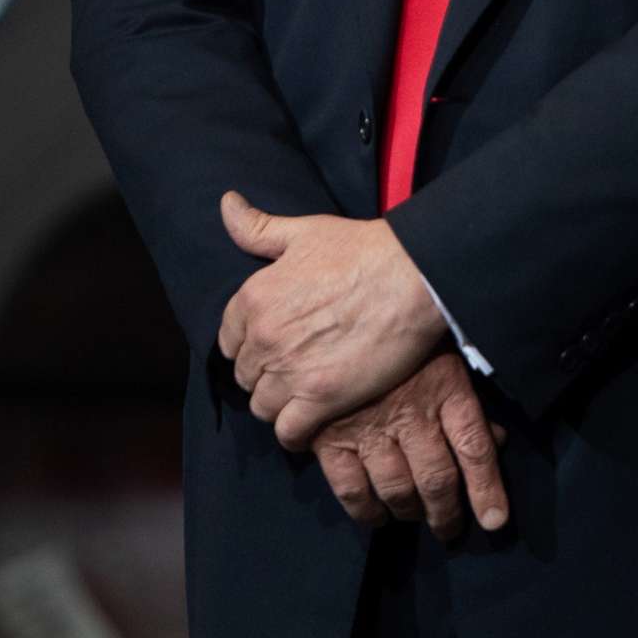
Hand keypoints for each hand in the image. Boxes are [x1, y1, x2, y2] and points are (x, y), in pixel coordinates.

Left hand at [216, 191, 447, 447]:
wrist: (412, 277)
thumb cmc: (363, 250)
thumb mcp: (305, 231)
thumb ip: (258, 227)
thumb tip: (225, 203)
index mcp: (252, 298)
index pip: (228, 340)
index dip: (249, 344)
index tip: (273, 345)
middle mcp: (263, 338)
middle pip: (245, 375)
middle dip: (265, 374)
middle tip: (293, 370)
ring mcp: (289, 371)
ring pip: (262, 405)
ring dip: (278, 404)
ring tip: (302, 396)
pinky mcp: (320, 399)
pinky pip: (288, 432)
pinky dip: (294, 434)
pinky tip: (308, 425)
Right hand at [314, 352, 510, 539]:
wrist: (338, 312)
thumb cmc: (404, 336)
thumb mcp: (446, 356)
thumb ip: (469, 402)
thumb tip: (498, 440)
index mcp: (445, 387)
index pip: (474, 447)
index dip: (487, 489)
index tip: (494, 520)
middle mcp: (410, 412)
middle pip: (436, 479)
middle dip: (446, 513)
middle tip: (449, 529)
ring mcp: (368, 427)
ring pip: (397, 489)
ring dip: (409, 513)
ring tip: (414, 518)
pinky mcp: (330, 437)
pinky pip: (350, 489)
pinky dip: (364, 511)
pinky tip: (375, 516)